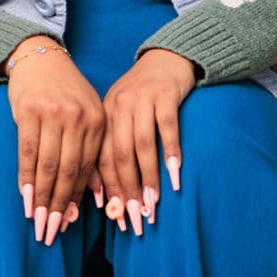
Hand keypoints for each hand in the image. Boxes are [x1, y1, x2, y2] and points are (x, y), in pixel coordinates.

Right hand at [5, 39, 104, 244]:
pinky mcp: (30, 111)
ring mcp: (54, 114)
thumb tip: (95, 195)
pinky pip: (28, 152)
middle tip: (51, 232)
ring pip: (48, 166)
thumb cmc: (64, 93)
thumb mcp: (85, 115)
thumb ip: (89, 151)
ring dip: (41, 198)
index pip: (88, 168)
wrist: (40, 57)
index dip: (77, 198)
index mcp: (98, 121)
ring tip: (37, 222)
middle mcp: (79, 118)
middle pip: (69, 172)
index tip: (67, 223)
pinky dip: (26, 178)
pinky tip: (25, 198)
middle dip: (59, 206)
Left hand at [98, 49, 196, 235]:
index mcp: (103, 117)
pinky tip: (175, 175)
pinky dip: (171, 153)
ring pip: (142, 146)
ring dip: (148, 178)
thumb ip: (111, 149)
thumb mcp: (121, 117)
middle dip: (127, 191)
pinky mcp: (165, 95)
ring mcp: (142, 100)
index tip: (115, 218)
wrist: (166, 57)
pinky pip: (168, 129)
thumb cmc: (142, 95)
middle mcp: (118, 108)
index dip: (107, 191)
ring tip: (153, 203)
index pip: (100, 160)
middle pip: (119, 157)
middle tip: (135, 219)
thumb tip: (101, 195)